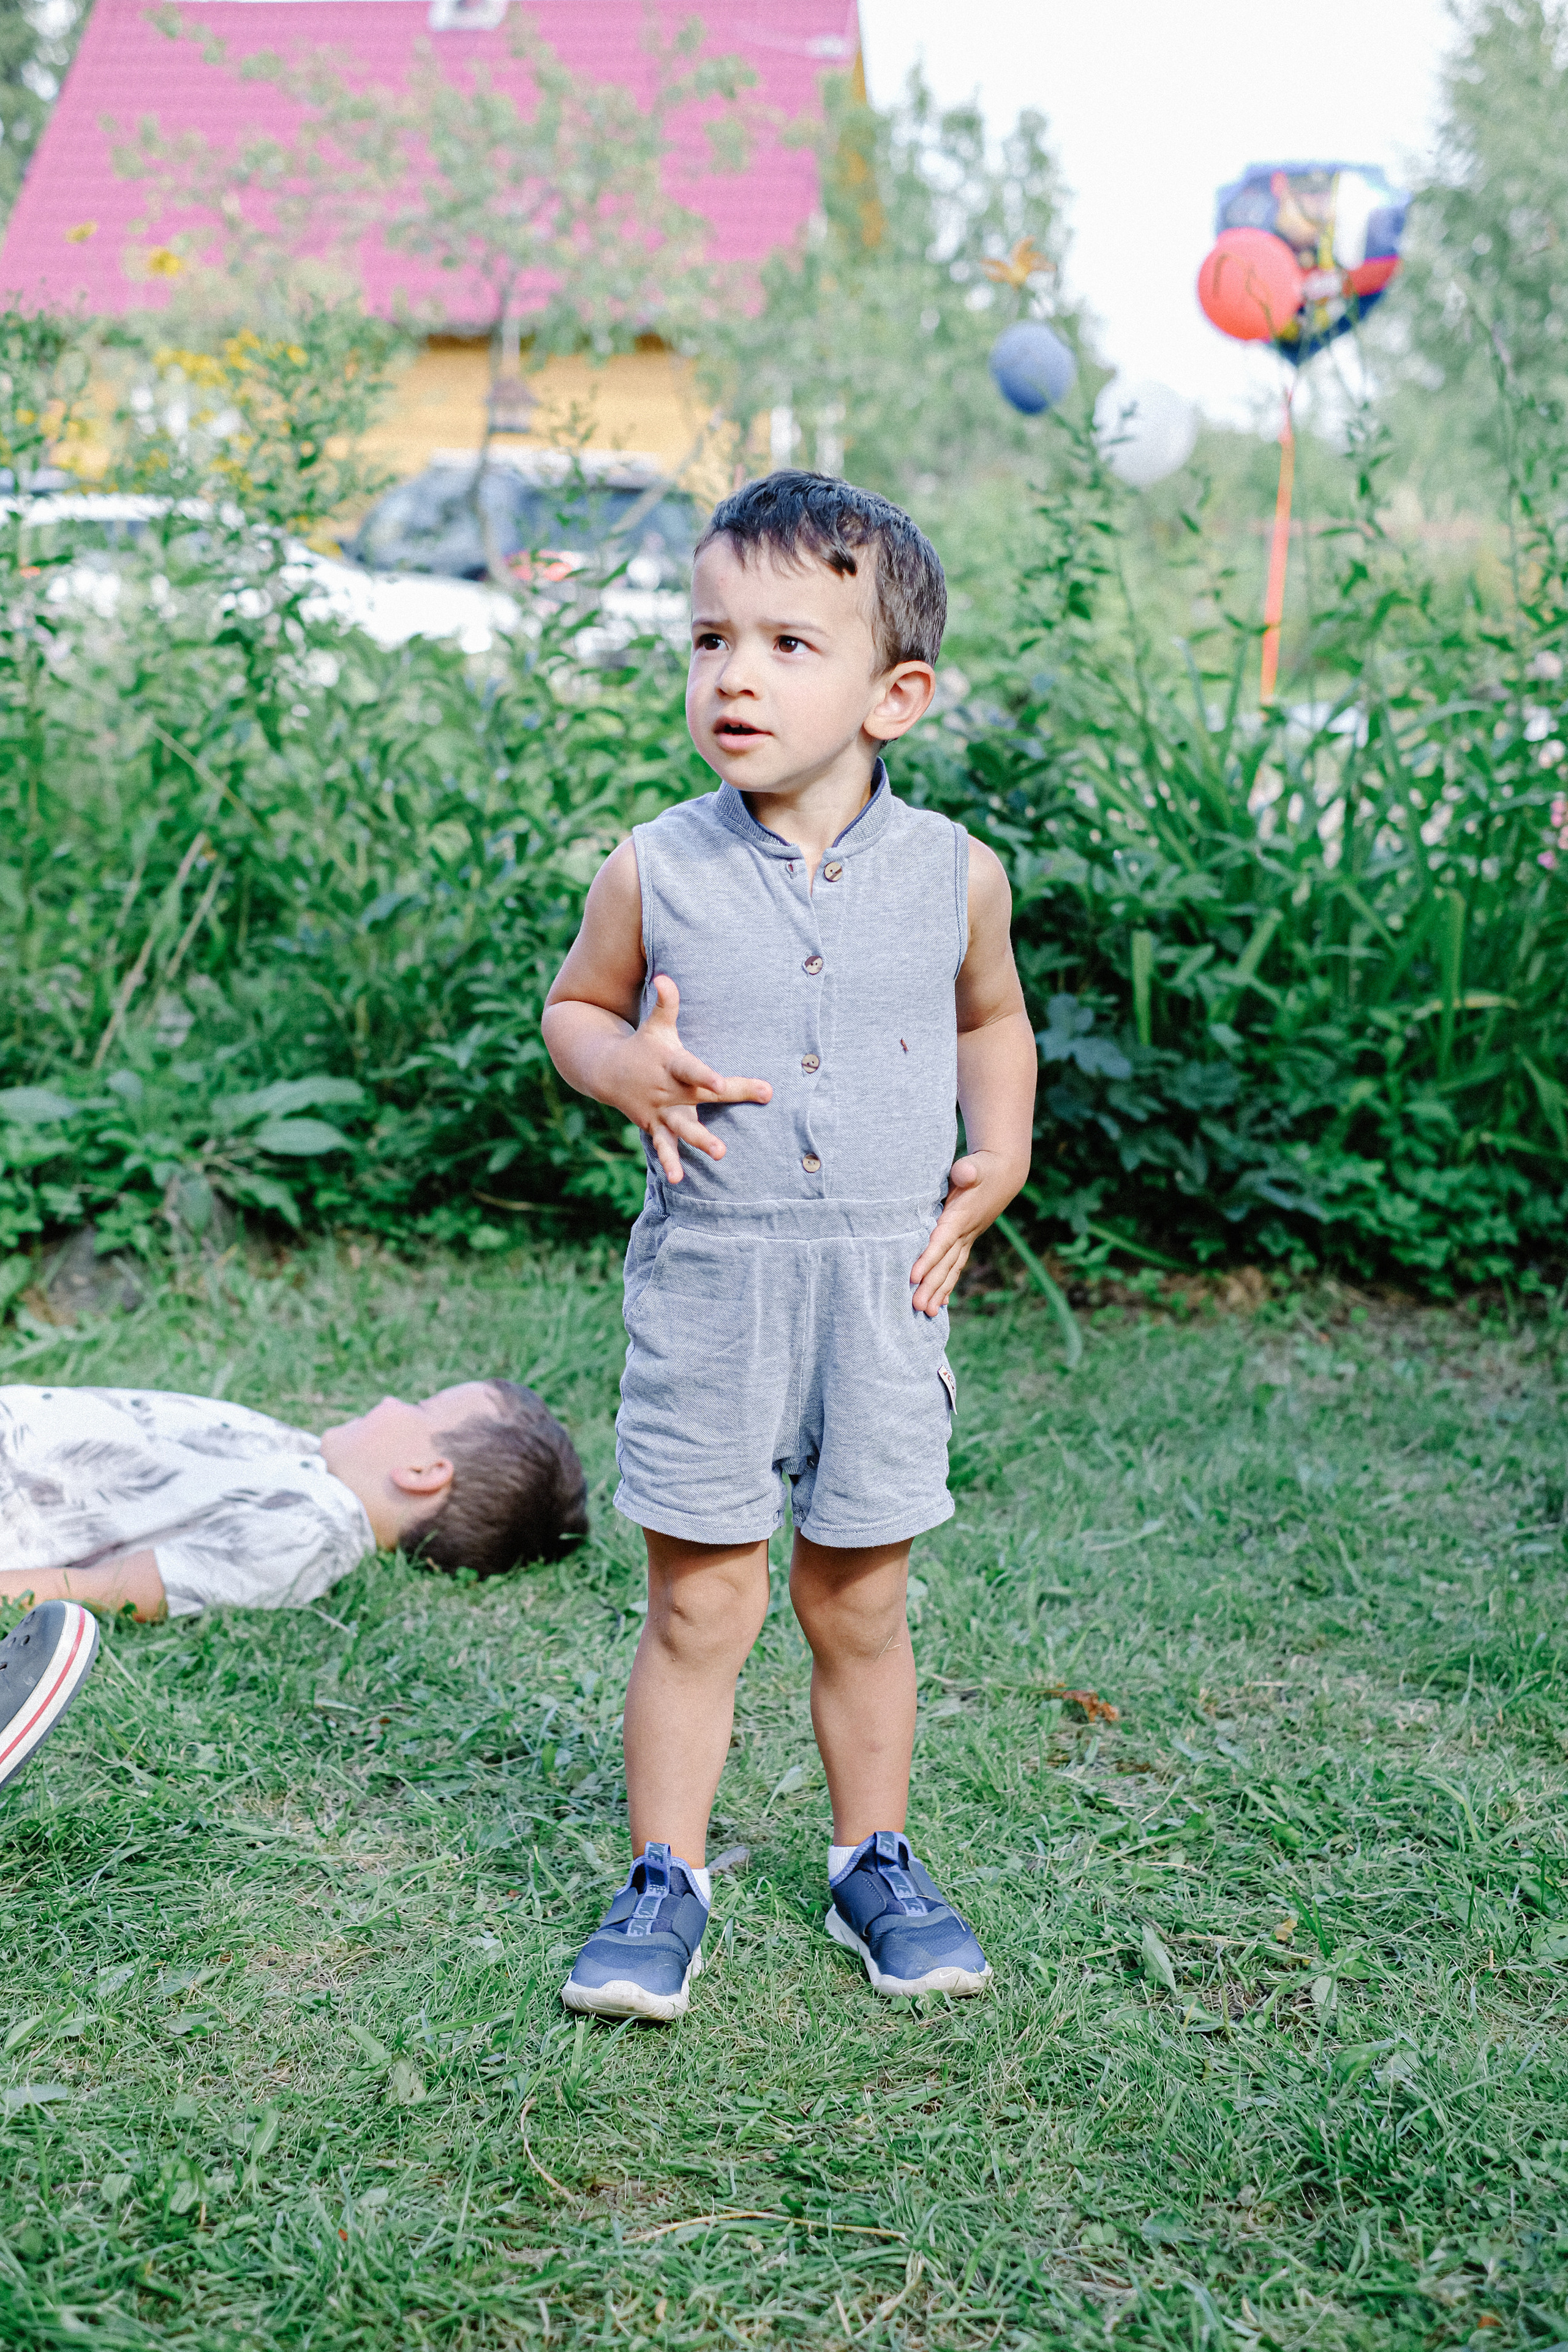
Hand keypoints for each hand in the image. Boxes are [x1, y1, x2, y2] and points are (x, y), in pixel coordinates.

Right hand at [605, 976, 771, 1183]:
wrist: (607, 1070)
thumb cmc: (644, 1045)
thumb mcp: (656, 1024)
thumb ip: (667, 1003)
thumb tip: (666, 978)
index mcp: (671, 1065)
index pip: (691, 1070)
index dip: (706, 1076)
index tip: (722, 1084)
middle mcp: (667, 1092)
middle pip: (693, 1106)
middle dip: (707, 1124)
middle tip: (725, 1145)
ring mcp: (660, 1112)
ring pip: (680, 1131)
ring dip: (698, 1144)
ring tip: (719, 1156)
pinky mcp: (655, 1126)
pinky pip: (662, 1147)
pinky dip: (669, 1162)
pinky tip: (679, 1180)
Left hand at [910, 1152, 1016, 1316]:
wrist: (1005, 1172)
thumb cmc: (984, 1167)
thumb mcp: (976, 1165)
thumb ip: (968, 1170)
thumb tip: (964, 1173)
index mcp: (962, 1217)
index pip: (942, 1241)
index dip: (928, 1259)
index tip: (913, 1277)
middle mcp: (965, 1233)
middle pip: (945, 1263)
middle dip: (931, 1286)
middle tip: (916, 1307)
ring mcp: (967, 1239)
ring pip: (951, 1269)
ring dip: (939, 1292)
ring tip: (927, 1313)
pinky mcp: (966, 1240)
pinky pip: (955, 1266)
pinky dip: (947, 1285)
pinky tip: (940, 1303)